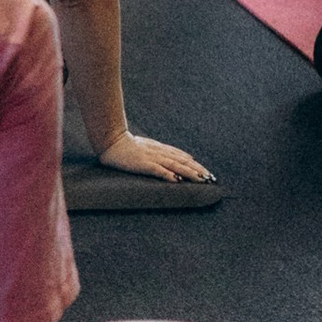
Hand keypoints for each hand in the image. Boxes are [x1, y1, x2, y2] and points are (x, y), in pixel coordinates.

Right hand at [96, 127, 212, 182]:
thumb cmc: (126, 145)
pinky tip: (176, 180)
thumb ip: (161, 152)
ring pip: (175, 165)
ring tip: (200, 180)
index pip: (183, 157)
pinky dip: (167, 174)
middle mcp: (160, 152)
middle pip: (183, 162)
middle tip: (210, 178)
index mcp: (161, 149)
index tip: (207, 173)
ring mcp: (151, 158)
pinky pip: (157, 170)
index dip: (196, 165)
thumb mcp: (147, 146)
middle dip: (198, 170)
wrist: (112, 141)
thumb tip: (176, 160)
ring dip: (189, 173)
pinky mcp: (142, 164)